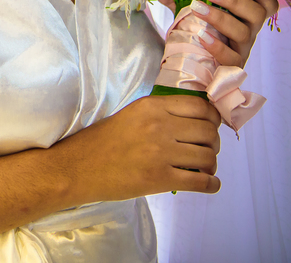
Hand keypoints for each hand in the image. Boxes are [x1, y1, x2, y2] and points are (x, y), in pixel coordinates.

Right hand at [55, 94, 221, 201]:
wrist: (77, 168)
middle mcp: (159, 126)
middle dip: (213, 143)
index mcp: (151, 106)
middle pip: (208, 132)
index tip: (211, 126)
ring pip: (207, 157)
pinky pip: (200, 181)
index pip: (200, 107)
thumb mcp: (130, 115)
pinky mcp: (160, 179)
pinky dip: (211, 184)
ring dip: (211, 164)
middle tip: (207, 150)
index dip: (213, 118)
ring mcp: (160, 153)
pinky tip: (209, 184)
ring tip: (204, 168)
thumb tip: (192, 122)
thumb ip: (159, 114)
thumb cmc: (101, 142)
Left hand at [193, 0, 278, 68]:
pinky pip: (231, 58)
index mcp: (245, 17)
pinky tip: (201, 35)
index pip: (267, 5)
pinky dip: (217, 46)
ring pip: (243, 33)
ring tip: (196, 7)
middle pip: (256, 14)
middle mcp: (249, 32)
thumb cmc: (194, 31)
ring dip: (220, 18)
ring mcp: (242, 50)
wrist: (190, 63)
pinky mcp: (232, 66)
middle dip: (234, 0)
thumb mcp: (185, 10)